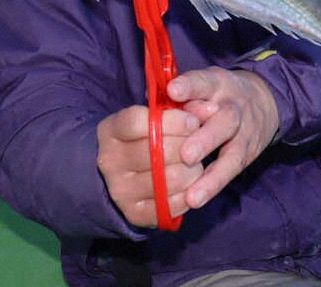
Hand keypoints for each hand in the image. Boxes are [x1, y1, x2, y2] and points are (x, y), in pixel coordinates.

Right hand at [96, 106, 202, 227]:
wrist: (128, 171)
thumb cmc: (151, 135)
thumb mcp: (162, 114)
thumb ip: (186, 106)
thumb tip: (212, 108)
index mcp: (110, 130)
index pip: (138, 122)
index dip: (172, 121)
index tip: (193, 122)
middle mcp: (109, 160)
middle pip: (157, 152)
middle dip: (188, 148)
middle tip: (199, 147)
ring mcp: (119, 189)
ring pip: (168, 179)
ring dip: (193, 172)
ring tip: (196, 166)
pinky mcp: (133, 213)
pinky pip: (170, 206)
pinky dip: (188, 195)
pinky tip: (191, 186)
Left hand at [165, 67, 279, 210]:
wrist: (263, 101)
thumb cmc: (218, 93)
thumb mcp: (202, 84)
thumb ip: (179, 94)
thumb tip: (151, 104)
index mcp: (218, 84)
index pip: (204, 82)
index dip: (190, 86)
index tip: (173, 91)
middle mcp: (234, 108)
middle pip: (225, 121)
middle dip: (205, 139)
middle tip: (186, 155)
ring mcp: (244, 133)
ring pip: (232, 153)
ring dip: (211, 175)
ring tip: (193, 195)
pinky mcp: (247, 155)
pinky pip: (231, 172)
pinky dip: (212, 187)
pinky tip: (195, 200)